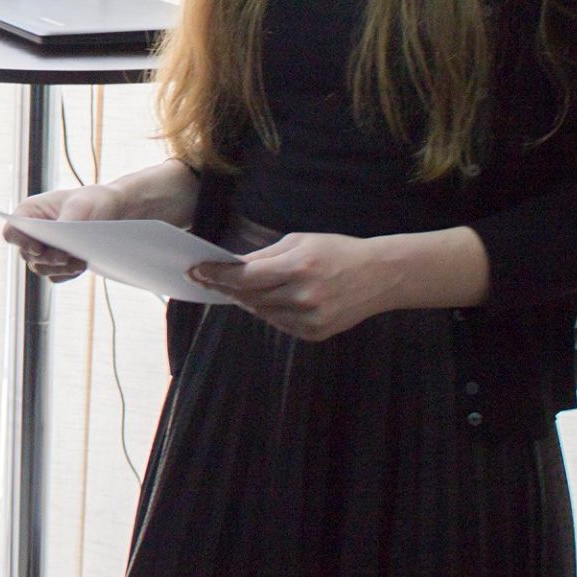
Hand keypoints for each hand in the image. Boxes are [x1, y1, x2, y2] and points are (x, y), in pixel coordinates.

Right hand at [4, 182, 128, 281]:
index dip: (21, 242)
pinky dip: (66, 274)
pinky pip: (55, 276)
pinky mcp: (57, 263)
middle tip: (66, 257)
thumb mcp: (79, 207)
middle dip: (47, 259)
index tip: (40, 248)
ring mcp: (44, 250)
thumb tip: (58, 251)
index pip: (11, 232)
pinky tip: (81, 265)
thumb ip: (65, 226)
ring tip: (79, 263)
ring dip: (59, 268)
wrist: (111, 211)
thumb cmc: (92, 201)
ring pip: (41, 268)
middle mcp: (32, 233)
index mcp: (30, 212)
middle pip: (27, 255)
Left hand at [190, 226, 490, 342]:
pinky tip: (265, 300)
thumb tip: (232, 267)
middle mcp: (302, 296)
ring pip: (261, 312)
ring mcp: (310, 318)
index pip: (244, 277)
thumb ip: (265, 257)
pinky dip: (268, 311)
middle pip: (248, 297)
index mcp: (297, 267)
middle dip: (225, 287)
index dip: (216, 275)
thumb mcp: (299, 242)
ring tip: (233, 288)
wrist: (380, 276)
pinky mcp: (316, 333)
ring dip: (245, 300)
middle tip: (205, 279)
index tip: (196, 271)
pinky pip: (279, 323)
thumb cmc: (336, 251)